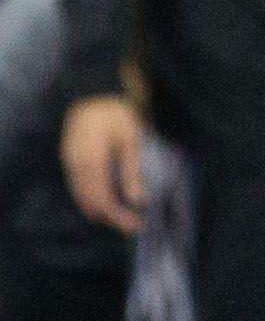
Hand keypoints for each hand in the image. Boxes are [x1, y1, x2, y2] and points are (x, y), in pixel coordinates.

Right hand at [60, 94, 145, 233]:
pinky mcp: (69, 161)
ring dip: (101, 210)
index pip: (102, 200)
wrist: (92, 94)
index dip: (118, 216)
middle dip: (111, 218)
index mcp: (91, 163)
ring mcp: (69, 164)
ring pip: (82, 198)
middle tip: (133, 225)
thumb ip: (131, 171)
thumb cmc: (116, 113)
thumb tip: (138, 200)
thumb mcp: (130, 139)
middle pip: (89, 203)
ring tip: (124, 216)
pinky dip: (92, 198)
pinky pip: (79, 188)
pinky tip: (108, 200)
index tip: (136, 225)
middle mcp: (75, 168)